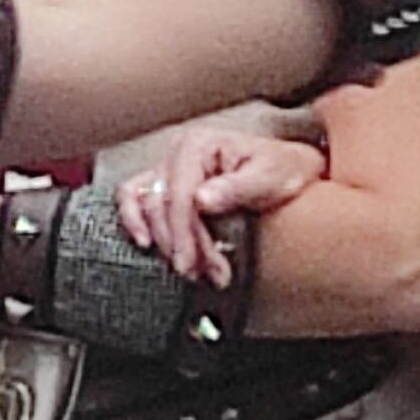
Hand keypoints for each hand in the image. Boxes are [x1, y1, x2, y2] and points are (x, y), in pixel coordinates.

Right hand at [114, 120, 327, 278]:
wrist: (286, 171)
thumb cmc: (281, 171)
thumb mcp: (269, 177)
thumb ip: (236, 188)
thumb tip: (201, 200)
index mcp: (198, 145)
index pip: (179, 194)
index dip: (182, 233)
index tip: (190, 264)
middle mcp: (177, 153)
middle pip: (161, 204)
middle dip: (178, 244)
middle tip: (198, 274)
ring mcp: (167, 167)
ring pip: (144, 204)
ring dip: (163, 241)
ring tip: (190, 270)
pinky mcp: (163, 182)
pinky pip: (133, 197)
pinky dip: (133, 220)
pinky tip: (145, 244)